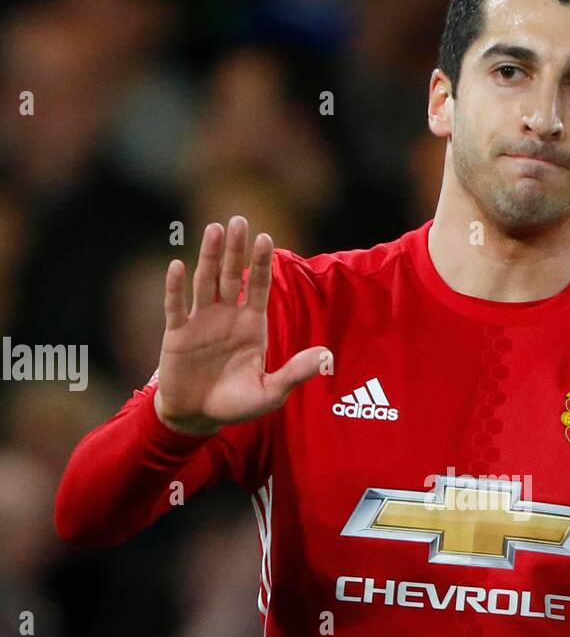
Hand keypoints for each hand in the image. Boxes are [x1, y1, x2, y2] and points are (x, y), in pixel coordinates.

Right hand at [154, 216, 329, 434]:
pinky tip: (178, 265)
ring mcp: (200, 322)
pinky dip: (175, 288)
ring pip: (204, 283)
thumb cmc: (236, 404)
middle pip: (230, 276)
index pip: (258, 287)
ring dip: (208, 257)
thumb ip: (295, 372)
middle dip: (234, 249)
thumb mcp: (270, 391)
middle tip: (238, 219)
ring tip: (213, 229)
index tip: (265, 237)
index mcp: (251, 325)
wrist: (198, 417)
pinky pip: (175, 307)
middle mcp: (226, 317)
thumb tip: (327, 356)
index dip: (260, 263)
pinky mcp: (177, 334)